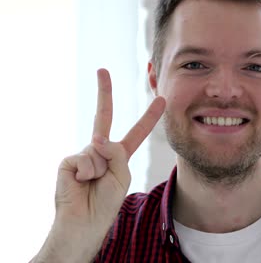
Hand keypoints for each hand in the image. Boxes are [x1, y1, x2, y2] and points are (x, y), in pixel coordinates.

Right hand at [33, 69, 164, 262]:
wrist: (85, 221)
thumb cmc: (105, 202)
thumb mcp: (122, 176)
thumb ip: (117, 153)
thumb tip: (97, 138)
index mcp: (119, 156)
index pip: (136, 132)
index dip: (149, 117)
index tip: (161, 99)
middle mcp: (101, 150)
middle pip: (103, 117)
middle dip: (103, 92)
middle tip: (102, 70)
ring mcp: (85, 153)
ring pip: (100, 147)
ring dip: (100, 169)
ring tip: (93, 183)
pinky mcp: (70, 160)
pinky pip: (86, 157)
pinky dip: (87, 172)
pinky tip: (81, 181)